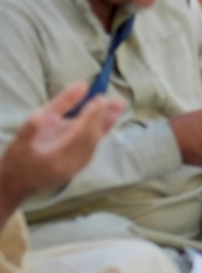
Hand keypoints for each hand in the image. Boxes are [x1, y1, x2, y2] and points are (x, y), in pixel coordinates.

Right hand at [0, 85, 123, 220]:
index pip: (78, 134)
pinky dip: (100, 133)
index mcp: (53, 157)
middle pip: (90, 139)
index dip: (90, 115)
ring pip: (94, 144)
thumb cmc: (17, 158)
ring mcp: (73, 170)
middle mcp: (68, 166)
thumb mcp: (24, 132)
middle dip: (101, 117)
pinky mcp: (76, 169)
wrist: (13, 185)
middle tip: (112, 99)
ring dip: (106, 124)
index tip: (98, 98)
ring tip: (117, 106)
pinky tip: (107, 121)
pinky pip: (92, 149)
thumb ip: (52, 111)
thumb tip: (77, 86)